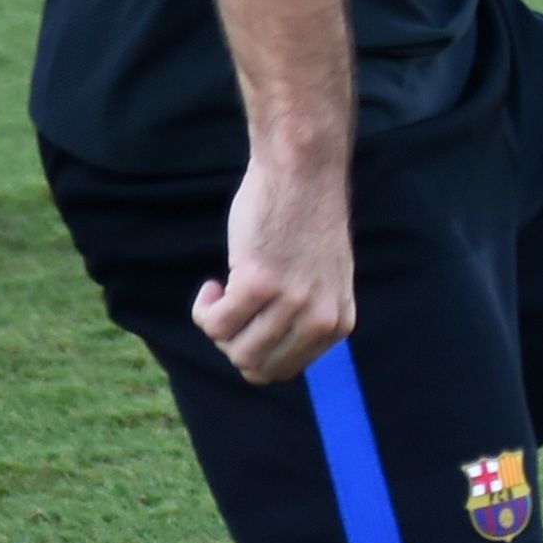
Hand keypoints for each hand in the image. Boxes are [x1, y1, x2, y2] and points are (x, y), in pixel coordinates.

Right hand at [196, 144, 353, 382]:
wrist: (302, 172)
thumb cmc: (304, 221)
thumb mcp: (323, 280)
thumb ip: (305, 317)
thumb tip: (260, 360)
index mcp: (339, 323)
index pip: (285, 369)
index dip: (255, 350)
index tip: (248, 320)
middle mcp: (320, 319)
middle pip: (257, 367)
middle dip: (233, 343)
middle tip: (230, 307)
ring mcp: (291, 302)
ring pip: (234, 349)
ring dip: (217, 325)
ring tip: (222, 293)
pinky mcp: (258, 284)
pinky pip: (215, 324)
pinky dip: (204, 309)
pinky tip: (213, 283)